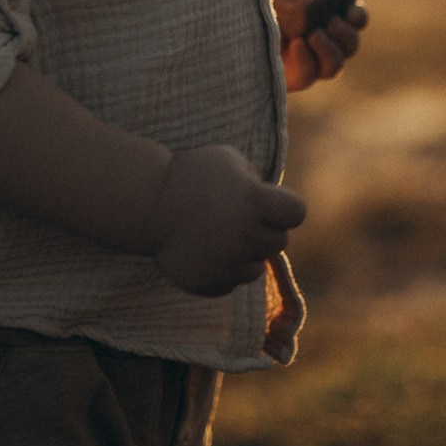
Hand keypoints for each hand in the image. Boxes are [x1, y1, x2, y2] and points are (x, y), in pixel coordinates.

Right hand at [146, 144, 306, 296]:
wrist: (148, 202)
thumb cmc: (192, 173)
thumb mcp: (231, 161)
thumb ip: (258, 183)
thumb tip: (275, 203)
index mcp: (256, 202)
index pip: (297, 212)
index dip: (286, 208)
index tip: (270, 203)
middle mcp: (247, 235)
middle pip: (278, 241)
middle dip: (264, 230)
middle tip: (236, 218)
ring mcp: (229, 263)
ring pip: (256, 266)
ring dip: (245, 254)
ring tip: (219, 236)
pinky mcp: (212, 284)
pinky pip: (231, 282)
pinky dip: (223, 271)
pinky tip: (206, 252)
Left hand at [268, 0, 368, 92]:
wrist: (235, 19)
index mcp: (329, 14)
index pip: (356, 19)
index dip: (359, 16)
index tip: (351, 10)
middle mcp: (325, 41)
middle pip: (350, 46)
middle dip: (346, 35)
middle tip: (331, 22)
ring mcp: (310, 62)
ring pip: (335, 67)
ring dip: (331, 51)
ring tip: (314, 34)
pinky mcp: (293, 76)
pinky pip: (309, 76)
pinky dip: (308, 61)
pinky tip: (298, 44)